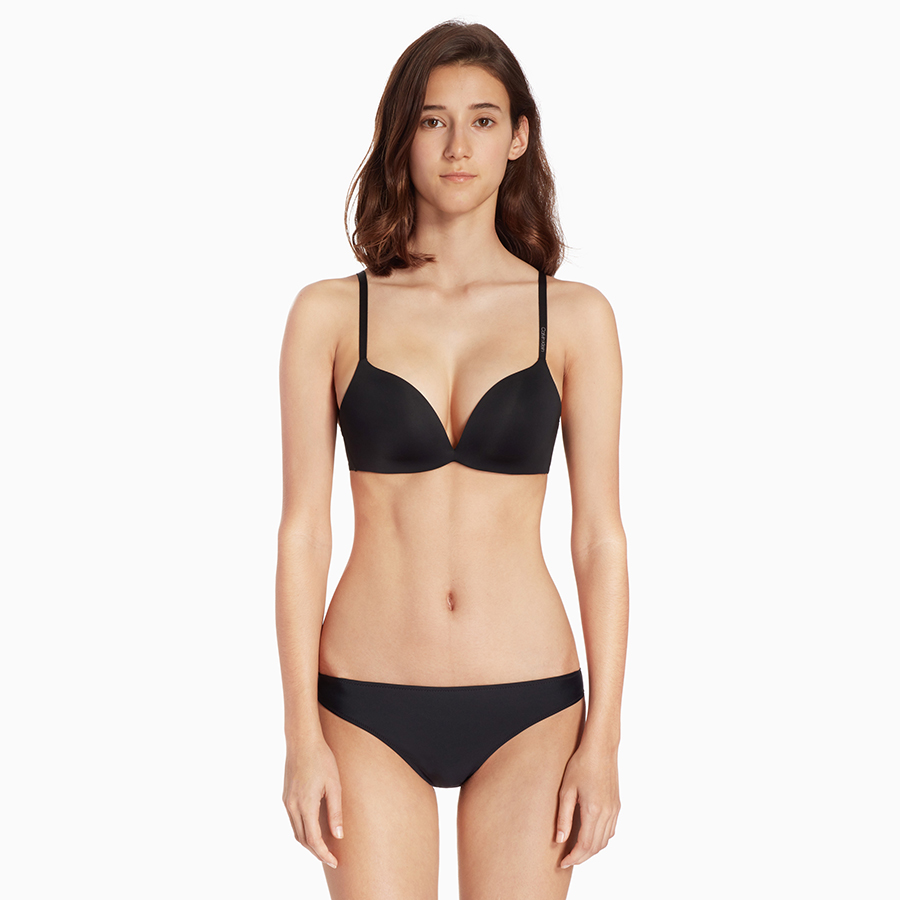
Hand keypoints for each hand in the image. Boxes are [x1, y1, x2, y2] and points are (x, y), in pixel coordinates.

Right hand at [282, 738, 343, 868]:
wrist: (302, 741)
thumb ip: (335, 812)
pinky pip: (293, 821)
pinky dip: (303, 830)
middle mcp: (292, 806)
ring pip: (296, 831)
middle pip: (302, 839)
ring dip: (309, 842)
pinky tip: (313, 829)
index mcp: (305, 805)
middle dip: (317, 852)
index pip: (313, 839)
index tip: (334, 861)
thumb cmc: (321, 759)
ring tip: (324, 847)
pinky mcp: (286, 797)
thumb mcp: (334, 785)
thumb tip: (338, 836)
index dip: (324, 853)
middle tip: (331, 858)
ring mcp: (287, 802)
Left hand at [555, 744, 620, 868]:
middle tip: (567, 860)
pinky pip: (610, 831)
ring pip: (605, 841)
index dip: (573, 857)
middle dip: (581, 858)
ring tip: (576, 851)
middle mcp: (607, 813)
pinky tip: (589, 837)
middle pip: (596, 847)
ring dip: (591, 851)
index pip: (584, 845)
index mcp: (593, 811)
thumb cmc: (581, 764)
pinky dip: (600, 840)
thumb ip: (563, 817)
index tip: (562, 862)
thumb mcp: (566, 790)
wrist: (600, 749)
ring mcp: (614, 810)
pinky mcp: (617, 806)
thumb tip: (560, 839)